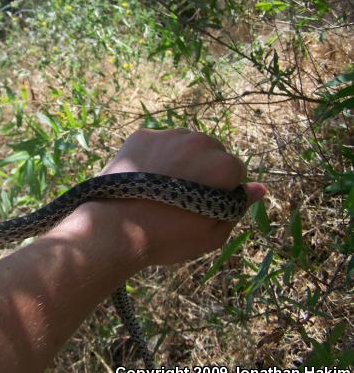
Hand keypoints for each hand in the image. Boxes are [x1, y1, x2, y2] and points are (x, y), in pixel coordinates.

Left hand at [89, 128, 265, 266]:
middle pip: (211, 153)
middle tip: (180, 197)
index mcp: (223, 164)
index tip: (202, 207)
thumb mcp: (212, 234)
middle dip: (202, 169)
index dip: (222, 191)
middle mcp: (198, 140)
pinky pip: (158, 143)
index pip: (234, 172)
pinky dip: (154, 156)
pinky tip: (143, 179)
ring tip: (159, 189)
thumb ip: (239, 207)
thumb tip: (259, 188)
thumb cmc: (167, 238)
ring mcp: (167, 134)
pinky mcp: (141, 135)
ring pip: (184, 145)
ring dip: (179, 159)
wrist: (112, 230)